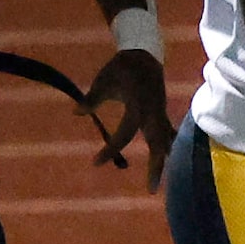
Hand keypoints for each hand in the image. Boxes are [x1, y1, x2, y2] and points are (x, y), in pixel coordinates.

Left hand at [84, 48, 175, 187]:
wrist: (144, 53)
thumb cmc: (122, 67)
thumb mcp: (103, 81)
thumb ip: (91, 99)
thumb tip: (76, 113)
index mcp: (138, 107)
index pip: (124, 135)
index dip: (110, 150)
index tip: (95, 163)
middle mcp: (153, 113)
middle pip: (157, 145)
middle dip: (156, 167)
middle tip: (151, 190)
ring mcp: (161, 113)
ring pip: (165, 141)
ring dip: (163, 161)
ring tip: (160, 181)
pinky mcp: (162, 112)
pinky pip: (167, 133)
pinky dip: (167, 147)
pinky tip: (168, 160)